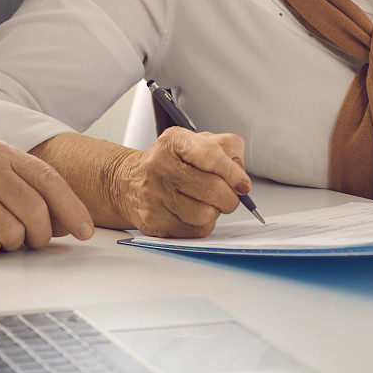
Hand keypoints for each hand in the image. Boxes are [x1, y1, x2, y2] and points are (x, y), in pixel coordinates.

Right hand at [0, 140, 94, 256]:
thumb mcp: (3, 172)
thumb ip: (35, 190)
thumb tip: (70, 224)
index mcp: (4, 153)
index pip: (49, 180)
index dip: (72, 208)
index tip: (86, 231)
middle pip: (36, 210)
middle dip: (42, 233)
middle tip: (37, 238)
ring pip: (15, 232)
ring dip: (17, 242)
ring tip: (6, 233)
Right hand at [109, 127, 251, 238]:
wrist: (129, 182)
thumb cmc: (171, 162)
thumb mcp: (198, 142)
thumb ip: (227, 149)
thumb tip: (240, 174)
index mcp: (174, 141)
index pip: (211, 154)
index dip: (232, 172)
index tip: (242, 183)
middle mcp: (160, 166)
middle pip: (212, 189)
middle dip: (230, 197)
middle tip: (229, 195)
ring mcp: (154, 196)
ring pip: (205, 214)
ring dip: (215, 212)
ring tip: (208, 203)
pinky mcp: (154, 221)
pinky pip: (195, 231)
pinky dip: (203, 225)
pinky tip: (194, 214)